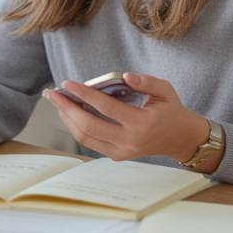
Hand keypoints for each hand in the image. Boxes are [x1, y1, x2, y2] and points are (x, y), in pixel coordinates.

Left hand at [43, 72, 210, 165]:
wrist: (181, 139)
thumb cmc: (172, 111)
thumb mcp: (165, 90)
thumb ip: (146, 81)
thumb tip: (124, 76)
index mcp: (142, 123)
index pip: (105, 108)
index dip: (84, 94)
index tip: (67, 83)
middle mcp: (129, 140)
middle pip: (88, 125)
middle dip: (66, 108)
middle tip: (52, 93)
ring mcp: (122, 151)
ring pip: (85, 137)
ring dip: (67, 119)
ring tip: (57, 102)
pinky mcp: (117, 156)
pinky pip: (91, 142)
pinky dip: (76, 127)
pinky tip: (70, 113)